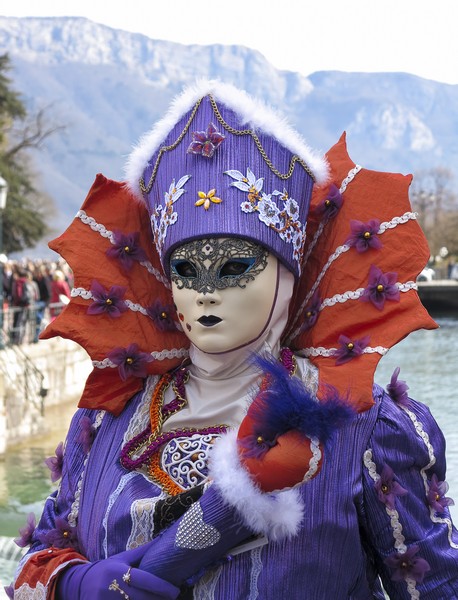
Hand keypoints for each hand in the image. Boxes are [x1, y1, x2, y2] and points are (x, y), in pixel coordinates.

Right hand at [56, 544, 178, 599]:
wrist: (79, 584)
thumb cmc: (106, 569)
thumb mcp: (122, 558)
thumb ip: (141, 552)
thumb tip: (161, 538)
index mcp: (119, 571)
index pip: (145, 581)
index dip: (162, 587)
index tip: (176, 591)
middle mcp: (113, 588)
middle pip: (143, 598)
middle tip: (173, 598)